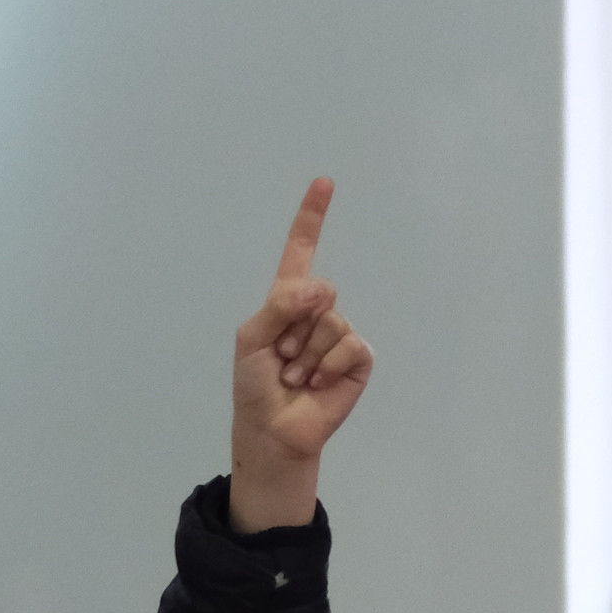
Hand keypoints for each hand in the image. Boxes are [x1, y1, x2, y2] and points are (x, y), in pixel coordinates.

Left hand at [228, 179, 372, 533]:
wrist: (272, 430)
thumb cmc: (255, 386)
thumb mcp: (252, 338)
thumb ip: (282, 304)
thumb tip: (324, 288)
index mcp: (287, 301)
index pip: (301, 251)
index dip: (312, 217)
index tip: (325, 182)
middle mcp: (316, 312)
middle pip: (317, 292)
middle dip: (294, 327)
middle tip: (282, 357)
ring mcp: (340, 335)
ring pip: (331, 322)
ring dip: (307, 354)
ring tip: (296, 376)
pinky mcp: (358, 359)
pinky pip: (350, 345)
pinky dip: (328, 365)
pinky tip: (316, 383)